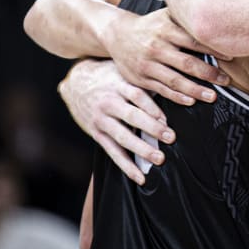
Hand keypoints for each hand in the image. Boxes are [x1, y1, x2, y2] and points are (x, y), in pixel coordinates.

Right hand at [59, 58, 173, 184]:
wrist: (75, 82)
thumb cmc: (107, 75)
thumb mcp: (122, 71)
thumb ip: (142, 80)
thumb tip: (172, 86)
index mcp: (117, 84)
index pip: (137, 95)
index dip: (153, 107)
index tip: (167, 119)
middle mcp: (108, 102)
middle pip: (131, 116)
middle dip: (151, 128)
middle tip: (170, 137)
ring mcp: (101, 119)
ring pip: (122, 137)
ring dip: (141, 150)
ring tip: (159, 159)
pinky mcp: (96, 133)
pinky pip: (112, 152)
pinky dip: (126, 165)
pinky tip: (139, 177)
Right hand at [103, 7, 230, 105]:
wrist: (116, 34)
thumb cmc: (149, 25)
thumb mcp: (164, 15)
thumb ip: (185, 17)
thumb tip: (215, 14)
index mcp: (165, 29)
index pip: (194, 40)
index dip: (213, 49)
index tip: (230, 57)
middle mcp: (157, 47)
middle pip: (187, 63)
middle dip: (209, 73)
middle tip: (226, 81)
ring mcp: (148, 64)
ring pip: (175, 80)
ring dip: (195, 90)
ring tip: (212, 96)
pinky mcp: (141, 78)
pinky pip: (161, 90)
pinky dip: (177, 97)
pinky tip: (190, 101)